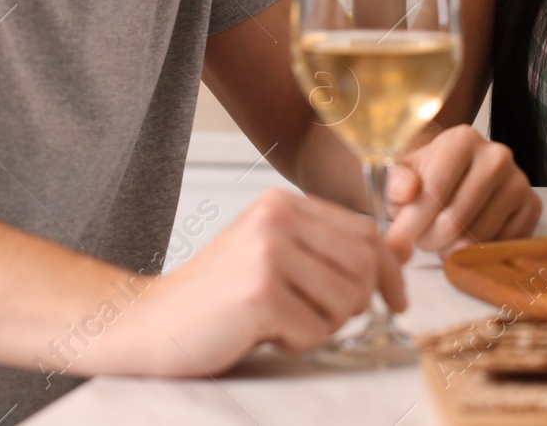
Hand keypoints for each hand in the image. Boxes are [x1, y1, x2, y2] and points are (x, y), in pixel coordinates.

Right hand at [89, 188, 406, 375]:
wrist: (147, 322)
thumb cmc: (215, 296)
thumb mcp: (276, 256)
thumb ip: (330, 250)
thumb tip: (400, 252)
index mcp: (283, 203)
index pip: (366, 230)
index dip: (388, 271)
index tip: (396, 300)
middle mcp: (277, 218)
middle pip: (363, 263)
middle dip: (357, 303)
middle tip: (323, 319)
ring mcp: (268, 253)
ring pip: (346, 300)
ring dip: (324, 326)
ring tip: (284, 322)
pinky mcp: (260, 293)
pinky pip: (316, 330)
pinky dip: (299, 342)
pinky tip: (264, 333)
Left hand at [384, 125, 540, 257]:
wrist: (456, 175)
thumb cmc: (425, 176)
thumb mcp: (403, 175)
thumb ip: (397, 183)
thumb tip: (405, 193)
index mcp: (463, 139)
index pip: (435, 191)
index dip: (413, 222)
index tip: (401, 237)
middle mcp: (497, 155)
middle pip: (457, 217)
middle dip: (431, 239)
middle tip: (422, 241)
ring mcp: (519, 181)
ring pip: (479, 236)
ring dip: (452, 249)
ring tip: (441, 241)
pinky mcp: (532, 205)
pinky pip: (502, 244)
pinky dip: (480, 251)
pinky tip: (466, 240)